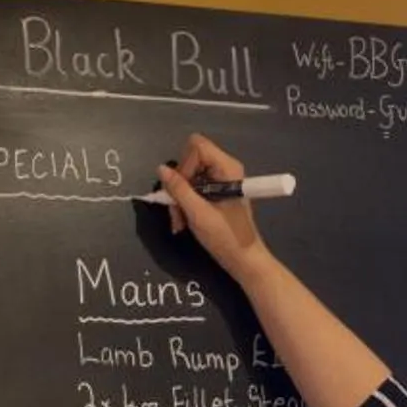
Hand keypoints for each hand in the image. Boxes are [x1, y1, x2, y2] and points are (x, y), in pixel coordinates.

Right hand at [155, 132, 268, 279]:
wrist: (244, 259)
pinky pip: (195, 187)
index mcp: (227, 168)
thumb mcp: (198, 214)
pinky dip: (186, 203)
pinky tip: (184, 221)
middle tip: (176, 211)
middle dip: (179, 185)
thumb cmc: (226, 237)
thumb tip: (161, 169)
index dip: (184, 166)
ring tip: (179, 221)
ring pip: (190, 176)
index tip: (181, 192)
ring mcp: (222, 180)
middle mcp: (225, 168)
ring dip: (180, 198)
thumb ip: (179, 189)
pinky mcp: (218, 192)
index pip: (196, 146)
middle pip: (191, 160)